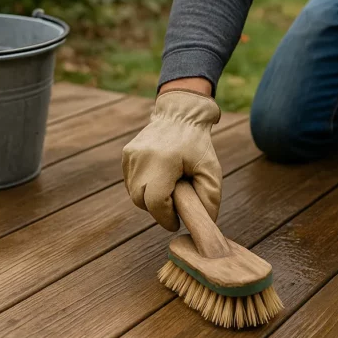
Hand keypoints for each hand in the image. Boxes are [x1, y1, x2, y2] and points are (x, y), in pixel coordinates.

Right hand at [122, 89, 221, 230]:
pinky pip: (130, 182)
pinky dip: (142, 187)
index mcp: (163, 161)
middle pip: (141, 201)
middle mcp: (142, 158)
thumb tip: (205, 220)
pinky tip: (157, 180)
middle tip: (173, 207)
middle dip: (157, 210)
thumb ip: (210, 198)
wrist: (181, 114)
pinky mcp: (126, 154)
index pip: (155, 202)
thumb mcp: (211, 170)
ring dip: (148, 199)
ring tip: (166, 191)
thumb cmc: (198, 144)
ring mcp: (131, 155)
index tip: (175, 223)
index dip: (165, 218)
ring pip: (134, 193)